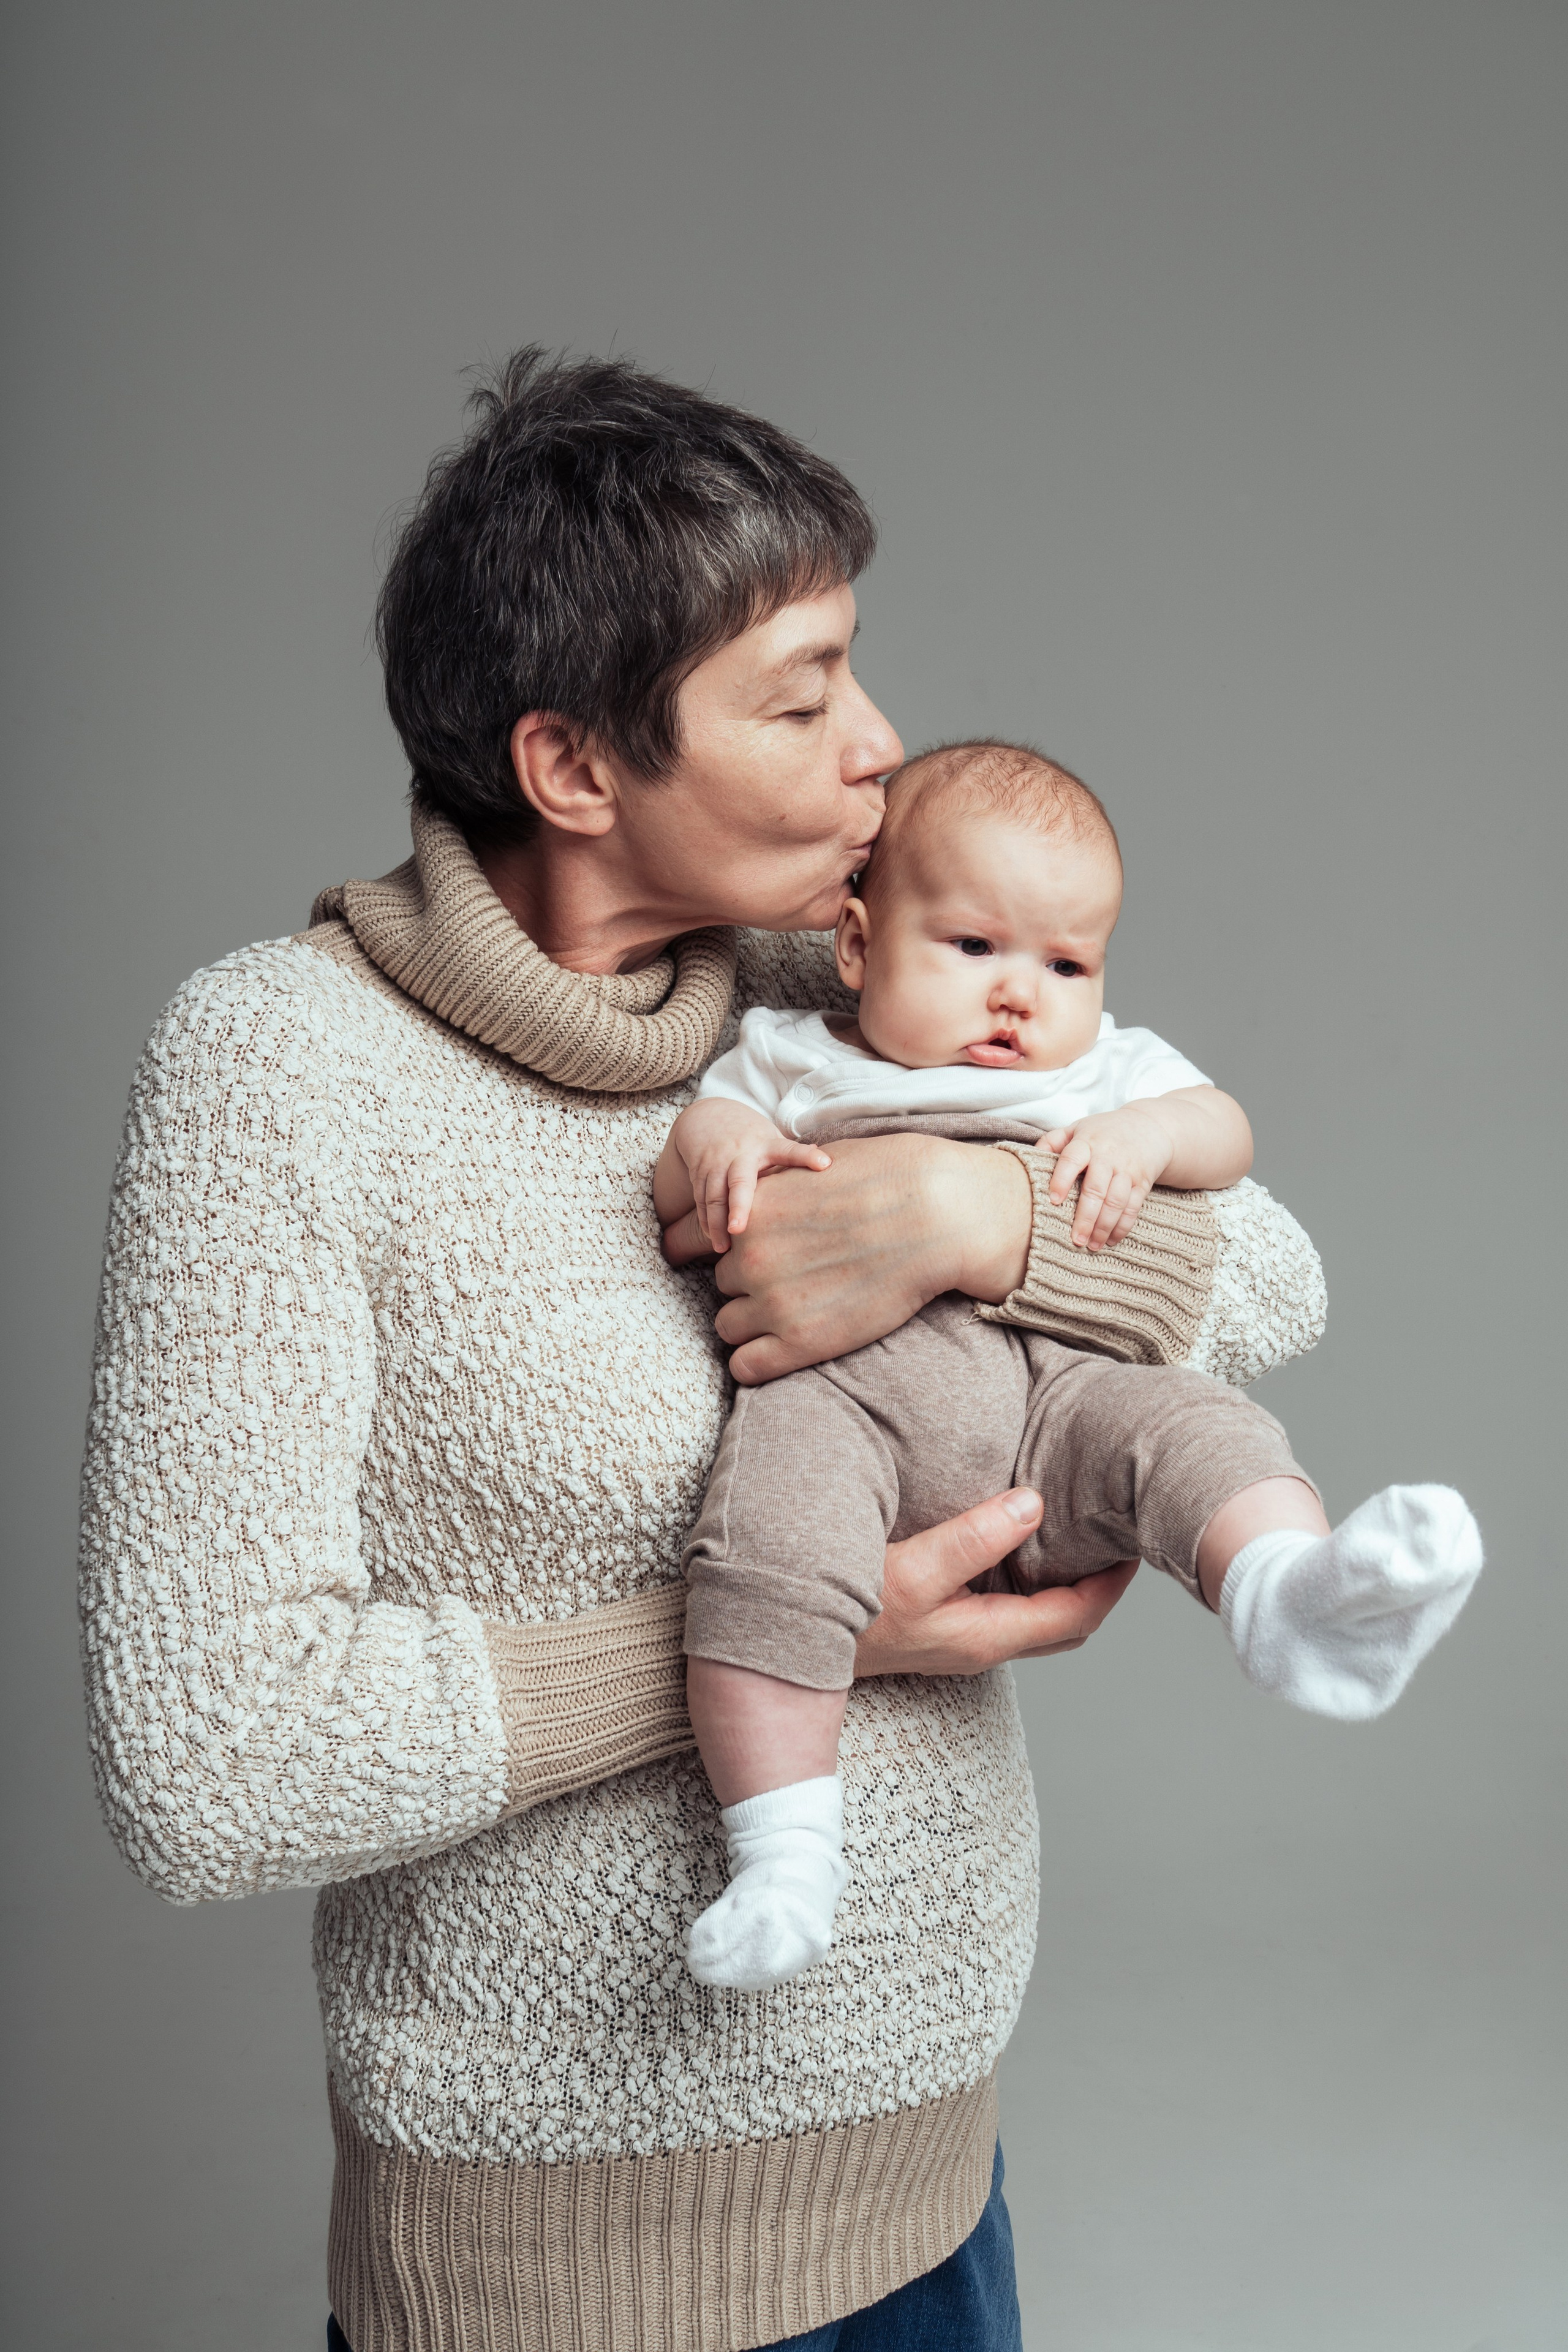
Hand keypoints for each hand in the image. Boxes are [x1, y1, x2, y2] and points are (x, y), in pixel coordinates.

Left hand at [662, 1133, 1032, 1383]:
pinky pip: (745, 1367)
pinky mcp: (801, 1343)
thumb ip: (771, 1191)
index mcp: (747, 1211)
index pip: (683, 1239)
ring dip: (751, 1321)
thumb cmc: (885, 1180)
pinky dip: (755, 1361)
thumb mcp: (810, 1170)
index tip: (714, 1256)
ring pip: (727, 1326)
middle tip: (789, 1278)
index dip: (702, 1248)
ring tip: (794, 1311)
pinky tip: (780, 1349)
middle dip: (745, 1282)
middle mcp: (748, 1258)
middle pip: (719, 1283)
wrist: (936, 1214)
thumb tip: (752, 1196)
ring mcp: (772, 1303)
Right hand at [675, 1100, 830, 1254]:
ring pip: (713, 1196)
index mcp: (766, 1145)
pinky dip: (705, 1220)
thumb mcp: (772, 1139)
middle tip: (738, 1229)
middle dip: (738, 1205)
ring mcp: (716, 1164)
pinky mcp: (699, 1174)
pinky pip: (700, 1200)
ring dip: (716, 1223)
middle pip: (739, 1181)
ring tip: (723, 1248)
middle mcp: (739, 1154)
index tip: (825, 1163)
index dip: (806, 1156)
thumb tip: (828, 1165)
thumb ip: (793, 1156)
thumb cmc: (751, 1136)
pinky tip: (713, 1239)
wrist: (708, 1118)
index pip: (789, 1151)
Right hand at [856, 1486, 1138, 1674]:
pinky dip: (1029, 1583)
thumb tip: (1033, 1505)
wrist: (796, 1653)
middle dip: (1100, 1588)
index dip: (1113, 1583)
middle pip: (1067, 1625)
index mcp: (989, 1635)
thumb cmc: (850, 1617)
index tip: (1133, 1544)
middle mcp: (982, 1644)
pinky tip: (1017, 1547)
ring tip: (1077, 1538)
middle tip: (1116, 1541)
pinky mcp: (942, 1628)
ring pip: (1038, 1620)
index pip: (1078, 1614)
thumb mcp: (914, 1570)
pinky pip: (1007, 1610)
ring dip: (1065, 1585)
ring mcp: (961, 1640)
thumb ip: (975, 1538)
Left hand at [1041, 1105, 1175, 1249]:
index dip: (1062, 1179)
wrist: (1149, 1126)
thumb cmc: (1104, 1131)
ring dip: (1104, 1227)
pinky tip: (1111, 1240)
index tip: (1053, 1200)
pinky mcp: (1142, 1182)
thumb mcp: (1077, 1128)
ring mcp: (1128, 1170)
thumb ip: (1052, 1141)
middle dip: (1085, 1217)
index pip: (1072, 1160)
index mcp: (1087, 1142)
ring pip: (1116, 1202)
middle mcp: (1108, 1156)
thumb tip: (1029, 1157)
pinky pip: (1133, 1207)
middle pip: (1096, 1189)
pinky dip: (1123, 1227)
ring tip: (1092, 1246)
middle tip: (1075, 1239)